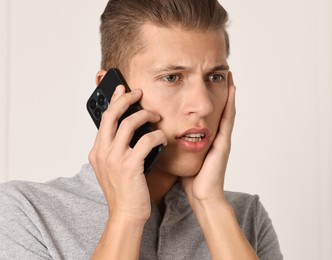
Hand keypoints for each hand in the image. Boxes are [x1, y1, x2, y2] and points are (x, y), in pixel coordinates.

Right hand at [89, 85, 166, 221]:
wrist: (126, 214)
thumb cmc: (124, 191)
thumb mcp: (113, 168)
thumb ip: (116, 149)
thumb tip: (128, 129)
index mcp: (97, 152)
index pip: (104, 119)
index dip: (113, 101)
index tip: (122, 90)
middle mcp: (102, 153)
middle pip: (112, 115)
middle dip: (126, 99)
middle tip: (138, 92)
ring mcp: (114, 159)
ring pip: (129, 123)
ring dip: (145, 116)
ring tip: (156, 116)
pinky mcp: (129, 166)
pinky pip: (146, 140)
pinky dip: (157, 136)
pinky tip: (163, 138)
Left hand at [181, 72, 235, 205]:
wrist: (201, 195)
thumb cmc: (191, 178)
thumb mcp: (181, 156)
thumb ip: (175, 144)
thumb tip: (157, 133)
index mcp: (206, 138)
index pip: (207, 113)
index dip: (208, 96)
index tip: (205, 79)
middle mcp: (216, 136)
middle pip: (219, 108)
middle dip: (220, 90)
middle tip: (221, 71)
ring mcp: (222, 139)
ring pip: (226, 110)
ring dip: (228, 92)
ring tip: (228, 74)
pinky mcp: (223, 143)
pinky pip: (227, 120)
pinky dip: (230, 104)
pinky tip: (231, 90)